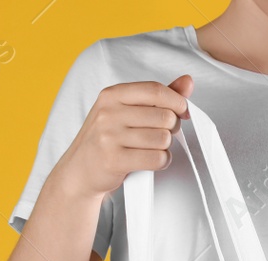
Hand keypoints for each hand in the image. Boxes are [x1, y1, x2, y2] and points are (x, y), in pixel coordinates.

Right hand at [51, 75, 193, 200]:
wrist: (79, 171)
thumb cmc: (106, 139)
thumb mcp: (125, 111)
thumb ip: (156, 97)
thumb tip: (188, 81)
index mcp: (112, 95)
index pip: (155, 90)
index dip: (177, 101)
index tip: (182, 111)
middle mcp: (108, 113)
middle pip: (164, 116)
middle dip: (172, 127)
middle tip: (162, 134)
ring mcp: (109, 136)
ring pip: (163, 138)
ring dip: (166, 147)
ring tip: (153, 148)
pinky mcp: (114, 160)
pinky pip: (156, 158)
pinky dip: (162, 161)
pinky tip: (152, 160)